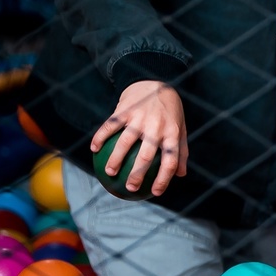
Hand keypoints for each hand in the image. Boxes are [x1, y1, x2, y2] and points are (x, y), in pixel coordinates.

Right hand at [91, 81, 187, 195]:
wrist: (156, 82)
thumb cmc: (169, 112)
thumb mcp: (181, 129)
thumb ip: (181, 151)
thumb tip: (181, 175)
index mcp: (173, 133)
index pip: (170, 160)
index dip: (164, 179)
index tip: (155, 193)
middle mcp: (157, 126)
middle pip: (146, 155)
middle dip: (137, 174)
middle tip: (129, 187)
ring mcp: (140, 117)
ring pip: (125, 142)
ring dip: (115, 159)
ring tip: (109, 172)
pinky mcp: (125, 109)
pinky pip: (110, 126)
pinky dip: (100, 137)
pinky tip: (94, 149)